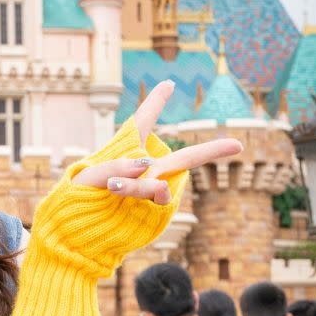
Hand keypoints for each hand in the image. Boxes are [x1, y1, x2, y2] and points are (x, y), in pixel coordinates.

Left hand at [71, 80, 242, 203]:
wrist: (77, 231)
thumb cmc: (79, 197)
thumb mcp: (89, 175)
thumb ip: (116, 166)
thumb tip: (146, 166)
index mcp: (126, 151)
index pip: (143, 121)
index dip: (156, 102)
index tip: (169, 83)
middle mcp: (144, 170)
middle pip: (181, 158)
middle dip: (210, 151)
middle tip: (238, 145)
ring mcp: (150, 190)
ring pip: (162, 179)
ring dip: (140, 181)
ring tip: (113, 185)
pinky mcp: (150, 210)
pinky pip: (159, 198)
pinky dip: (145, 192)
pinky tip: (127, 191)